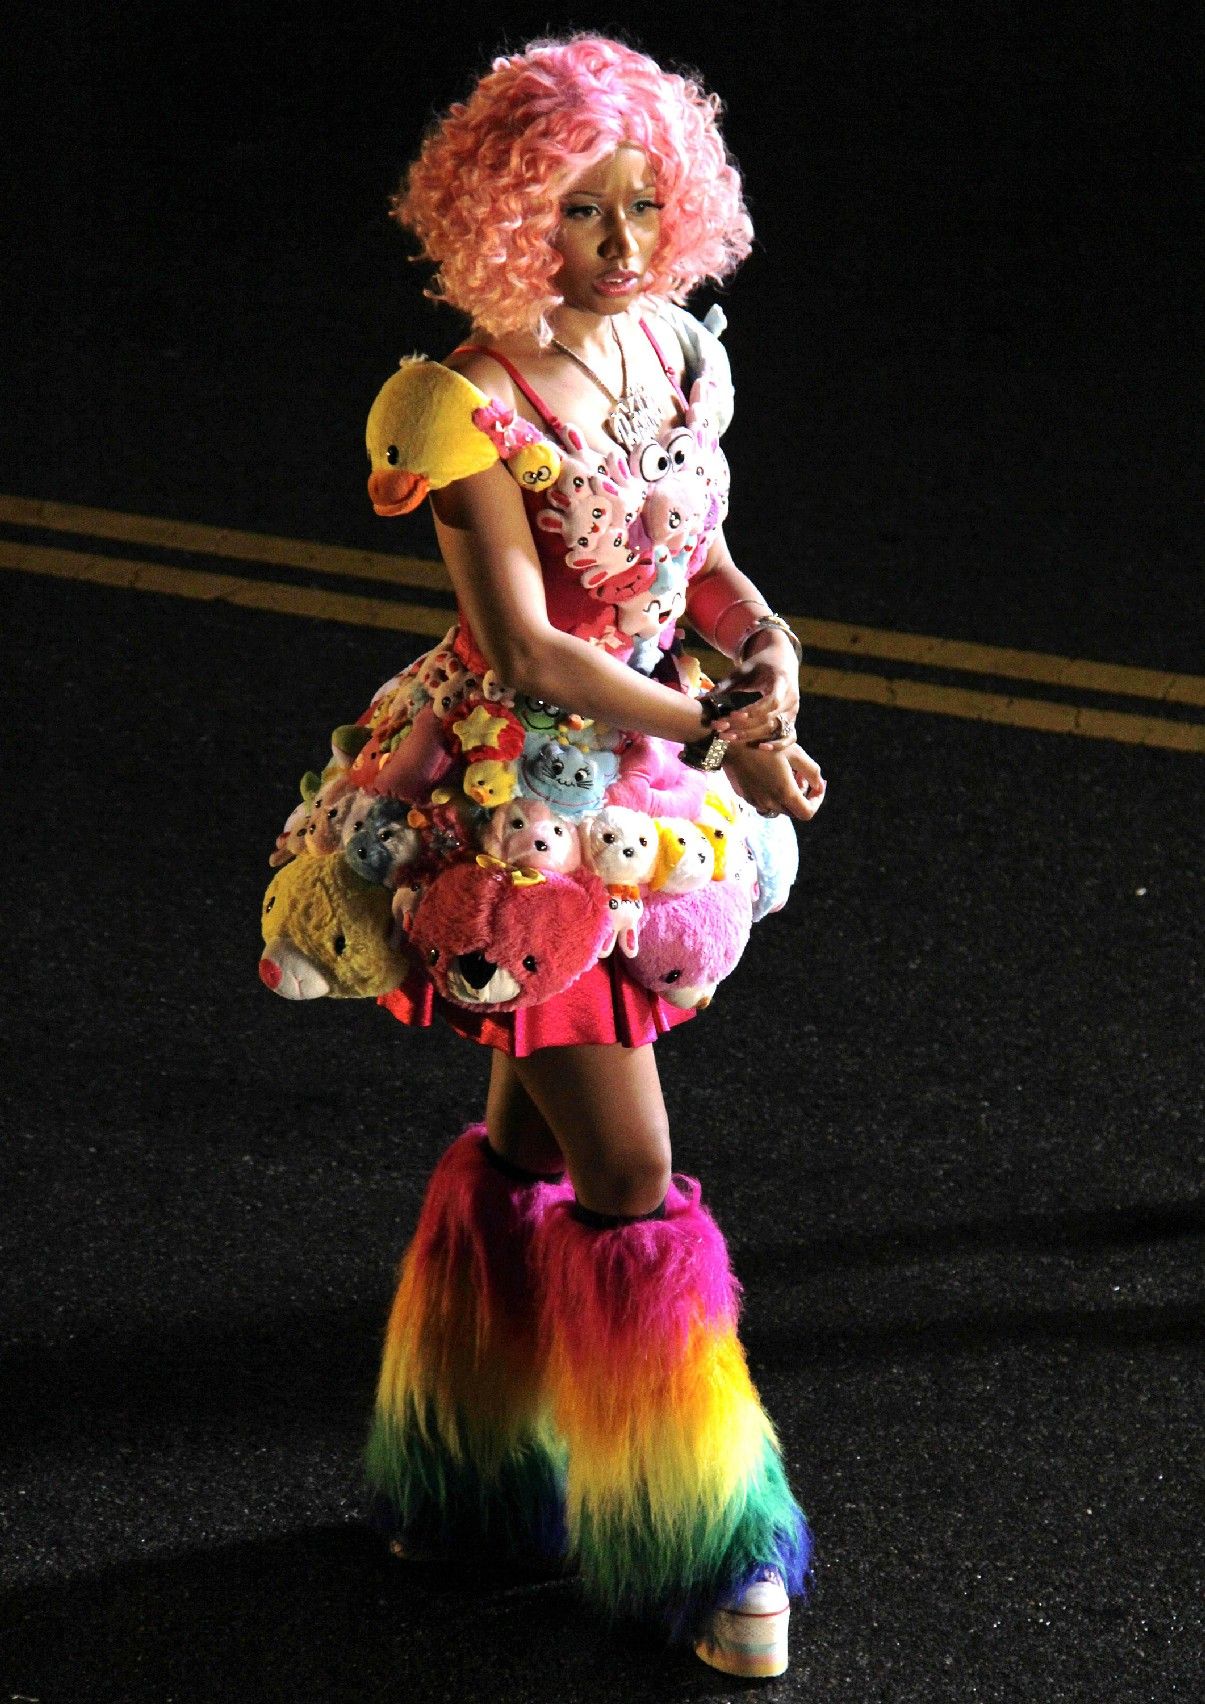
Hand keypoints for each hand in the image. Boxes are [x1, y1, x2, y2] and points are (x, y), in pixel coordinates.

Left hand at [705, 632, 799, 750]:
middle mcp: (791, 698)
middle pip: (769, 719)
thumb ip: (724, 685)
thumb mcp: (742, 670)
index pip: (771, 701)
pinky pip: (790, 737)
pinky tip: (760, 748)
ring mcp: (793, 711)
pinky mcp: (791, 720)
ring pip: (775, 730)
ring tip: (727, 738)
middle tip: (719, 729)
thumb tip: (699, 699)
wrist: (781, 661)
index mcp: (781, 681)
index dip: (753, 711)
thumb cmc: (758, 665)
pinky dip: (778, 745)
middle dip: (743, 727)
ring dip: (751, 736)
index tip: (732, 715)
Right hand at [723, 741, 825, 822]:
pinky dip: (773, 794)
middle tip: (800, 775)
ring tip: (785, 775)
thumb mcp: (795, 753)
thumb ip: (812, 771)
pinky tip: (770, 775)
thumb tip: (819, 784)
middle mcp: (770, 802)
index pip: (808, 813)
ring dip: (787, 796)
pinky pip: (765, 802)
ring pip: (779, 807)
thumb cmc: (765, 743)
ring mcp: (757, 801)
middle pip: (794, 810)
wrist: (731, 741)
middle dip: (802, 796)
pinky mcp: (746, 797)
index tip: (817, 787)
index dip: (817, 802)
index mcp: (784, 792)